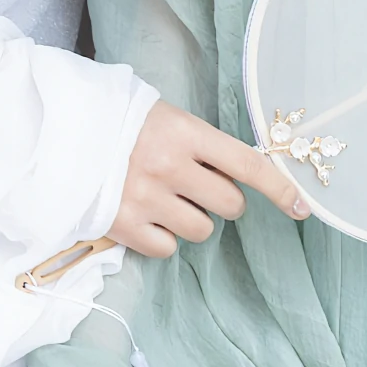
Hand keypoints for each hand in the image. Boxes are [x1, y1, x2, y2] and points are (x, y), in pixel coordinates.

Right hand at [114, 96, 310, 256]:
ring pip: (201, 230)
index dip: (280, 188)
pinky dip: (163, 238)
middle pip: (230, 204)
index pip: (248, 164)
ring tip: (167, 198)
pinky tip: (147, 215)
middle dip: (225, 201)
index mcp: (186, 132)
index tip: (302, 207)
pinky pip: (167, 249)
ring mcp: (146, 198)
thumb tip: (242, 176)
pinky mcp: (123, 225)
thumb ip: (204, 146)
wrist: (64, 132)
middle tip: (201, 187)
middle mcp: (169, 166)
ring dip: (193, 219)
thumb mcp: (169, 118)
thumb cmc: (124, 123)